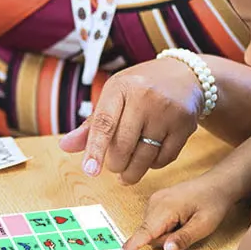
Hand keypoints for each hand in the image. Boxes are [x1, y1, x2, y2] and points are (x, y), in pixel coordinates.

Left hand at [59, 58, 203, 183]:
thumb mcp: (114, 96)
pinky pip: (164, 158)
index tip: (89, 171)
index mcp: (120, 87)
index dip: (94, 150)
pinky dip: (153, 165)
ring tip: (126, 174)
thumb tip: (64, 146)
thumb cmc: (141, 88)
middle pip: (123, 145)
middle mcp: (145, 97)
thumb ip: (91, 124)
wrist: (185, 75)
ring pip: (144, 156)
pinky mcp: (185, 125)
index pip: (103, 124)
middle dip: (115, 164)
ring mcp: (167, 111)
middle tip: (113, 167)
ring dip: (132, 172)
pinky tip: (148, 159)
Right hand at [120, 173, 233, 249]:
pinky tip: (181, 218)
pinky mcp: (157, 201)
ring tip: (186, 222)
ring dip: (167, 233)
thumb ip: (183, 239)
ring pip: (152, 228)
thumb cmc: (213, 203)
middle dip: (165, 239)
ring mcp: (155, 200)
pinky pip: (155, 222)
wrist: (217, 183)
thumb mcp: (204, 226)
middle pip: (149, 233)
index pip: (145, 231)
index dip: (133, 244)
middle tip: (187, 230)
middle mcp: (155, 202)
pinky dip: (166, 226)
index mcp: (165, 208)